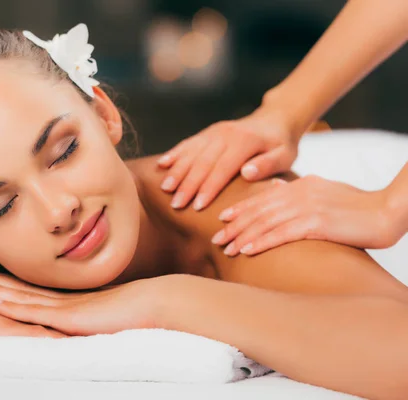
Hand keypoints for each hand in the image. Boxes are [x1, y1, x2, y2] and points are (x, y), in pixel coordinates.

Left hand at [0, 267, 171, 335]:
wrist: (156, 304)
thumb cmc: (139, 312)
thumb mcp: (109, 317)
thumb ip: (95, 320)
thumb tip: (91, 325)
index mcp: (70, 301)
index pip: (33, 292)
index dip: (10, 284)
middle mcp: (63, 300)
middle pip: (20, 289)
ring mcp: (65, 305)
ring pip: (21, 296)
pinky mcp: (70, 315)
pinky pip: (35, 311)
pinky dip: (12, 305)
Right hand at [157, 107, 298, 210]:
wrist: (275, 119)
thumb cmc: (281, 145)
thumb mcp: (284, 156)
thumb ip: (267, 165)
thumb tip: (246, 173)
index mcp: (244, 141)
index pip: (222, 168)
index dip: (209, 188)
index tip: (197, 206)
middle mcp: (226, 134)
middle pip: (203, 162)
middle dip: (188, 185)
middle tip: (176, 204)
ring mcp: (214, 132)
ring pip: (192, 153)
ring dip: (177, 171)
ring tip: (165, 189)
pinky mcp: (207, 132)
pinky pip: (188, 143)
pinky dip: (174, 154)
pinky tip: (161, 164)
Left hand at [212, 175, 398, 255]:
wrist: (388, 210)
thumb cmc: (359, 206)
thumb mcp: (326, 190)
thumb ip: (301, 190)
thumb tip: (279, 186)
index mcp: (301, 184)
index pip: (264, 197)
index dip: (241, 208)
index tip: (223, 218)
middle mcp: (300, 193)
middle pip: (259, 210)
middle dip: (235, 225)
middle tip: (216, 238)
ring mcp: (307, 207)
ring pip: (265, 222)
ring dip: (242, 236)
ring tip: (226, 248)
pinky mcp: (316, 223)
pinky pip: (280, 234)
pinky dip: (261, 242)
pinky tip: (246, 250)